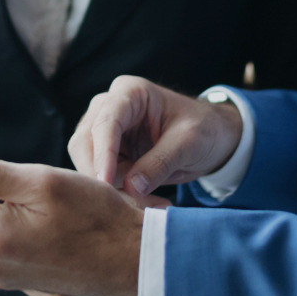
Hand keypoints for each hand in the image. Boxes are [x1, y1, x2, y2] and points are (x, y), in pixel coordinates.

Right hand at [68, 76, 242, 198]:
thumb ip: (160, 163)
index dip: (103, 153)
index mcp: (130, 92)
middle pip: (85, 143)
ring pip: (88, 164)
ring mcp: (104, 131)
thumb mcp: (189, 142)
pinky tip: (143, 201)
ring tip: (148, 202)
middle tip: (131, 203)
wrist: (212, 137)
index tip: (105, 182)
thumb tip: (130, 187)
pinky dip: (117, 193)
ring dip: (111, 188)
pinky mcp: (107, 154)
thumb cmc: (203, 128)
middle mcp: (109, 107)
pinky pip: (100, 177)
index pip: (106, 122)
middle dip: (103, 175)